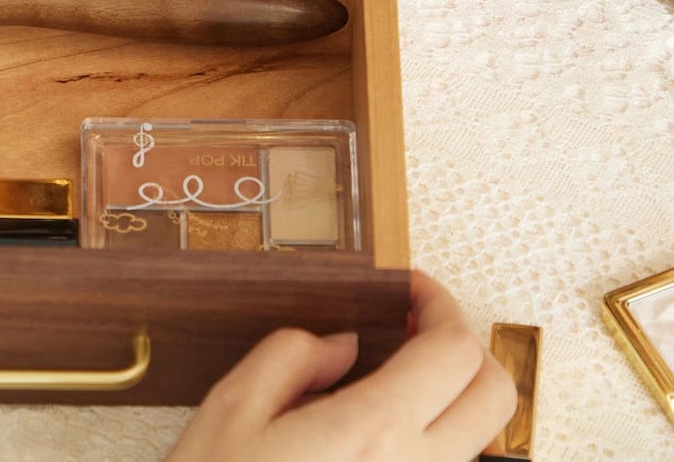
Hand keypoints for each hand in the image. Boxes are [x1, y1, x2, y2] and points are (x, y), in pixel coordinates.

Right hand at [166, 272, 516, 461]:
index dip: (440, 304)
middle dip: (464, 346)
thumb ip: (292, 355)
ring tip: (399, 377)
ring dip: (455, 396)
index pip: (453, 352)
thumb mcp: (233, 407)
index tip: (410, 287)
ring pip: (480, 441)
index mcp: (373, 432)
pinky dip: (435, 440)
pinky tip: (384, 431)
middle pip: (495, 396)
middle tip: (415, 325)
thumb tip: (342, 345)